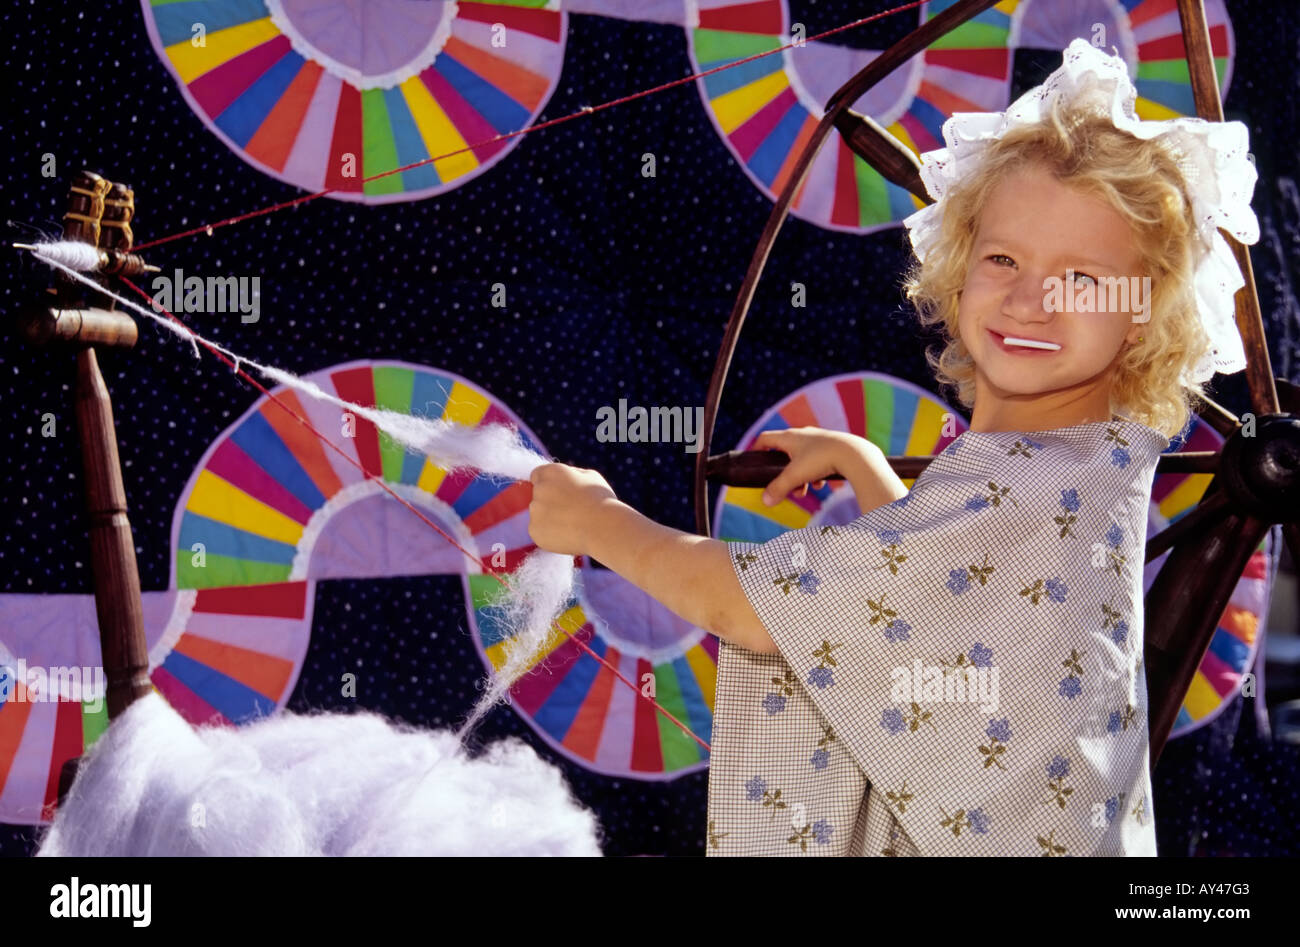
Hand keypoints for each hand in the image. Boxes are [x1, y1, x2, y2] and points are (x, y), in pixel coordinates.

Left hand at [527, 463, 618, 556]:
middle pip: (538, 495)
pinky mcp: (534, 530)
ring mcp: (535, 511)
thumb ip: (573, 474)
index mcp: (551, 472)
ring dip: (549, 518)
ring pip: (538, 514)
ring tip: (571, 524)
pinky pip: (539, 531)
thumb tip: (567, 477)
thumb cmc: (601, 501)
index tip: (559, 492)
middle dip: (549, 501)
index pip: (537, 475)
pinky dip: (549, 534)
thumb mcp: (590, 476)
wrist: (602, 528)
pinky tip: (566, 534)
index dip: (549, 484)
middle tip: (569, 511)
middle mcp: (539, 489)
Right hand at [754, 427, 874, 505]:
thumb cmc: (821, 460)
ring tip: (804, 491)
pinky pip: (816, 461)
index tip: (754, 462)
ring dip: (799, 477)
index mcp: (789, 437)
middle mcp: (802, 435)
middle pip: (784, 453)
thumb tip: (765, 502)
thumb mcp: (795, 476)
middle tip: (784, 487)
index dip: (757, 450)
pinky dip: (814, 474)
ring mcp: (817, 440)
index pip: (765, 438)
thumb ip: (778, 489)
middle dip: (782, 473)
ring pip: (801, 460)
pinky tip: (820, 484)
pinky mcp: (830, 447)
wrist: (853, 454)